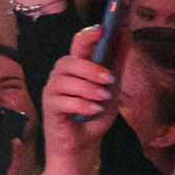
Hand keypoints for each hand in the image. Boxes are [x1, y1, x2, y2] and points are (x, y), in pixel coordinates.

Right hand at [40, 22, 119, 174]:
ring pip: (64, 80)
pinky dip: (81, 105)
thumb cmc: (93, 115)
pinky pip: (62, 101)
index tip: (103, 29)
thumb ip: (117, 62)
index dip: (88, 34)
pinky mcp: (48, 108)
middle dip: (90, 68)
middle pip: (68, 61)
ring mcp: (52, 91)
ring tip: (102, 99)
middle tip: (110, 79)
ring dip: (88, 88)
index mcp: (75, 68)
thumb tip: (126, 33)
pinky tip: (92, 111)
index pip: (77, 44)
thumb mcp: (112, 87)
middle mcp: (60, 76)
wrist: (83, 145)